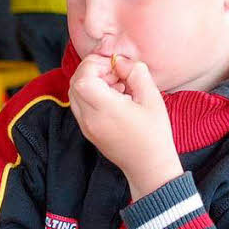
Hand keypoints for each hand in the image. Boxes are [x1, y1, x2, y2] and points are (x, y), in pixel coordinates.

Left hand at [68, 54, 183, 200]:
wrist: (149, 167)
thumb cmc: (154, 134)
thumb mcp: (152, 98)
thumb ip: (136, 73)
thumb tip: (120, 62)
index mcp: (105, 109)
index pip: (82, 79)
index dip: (95, 65)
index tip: (115, 67)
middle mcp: (89, 118)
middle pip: (75, 83)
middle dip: (93, 71)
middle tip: (117, 74)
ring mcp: (85, 126)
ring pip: (74, 93)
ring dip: (91, 82)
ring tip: (117, 86)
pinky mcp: (87, 131)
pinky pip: (79, 104)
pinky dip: (90, 94)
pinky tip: (113, 98)